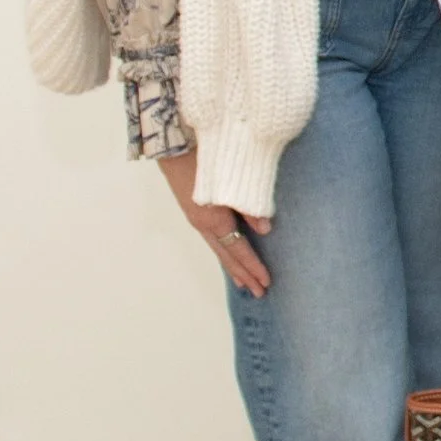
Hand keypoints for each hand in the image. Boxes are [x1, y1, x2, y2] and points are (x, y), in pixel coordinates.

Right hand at [156, 149, 271, 298]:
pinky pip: (212, 239)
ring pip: (218, 249)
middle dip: (244, 275)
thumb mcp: (233, 185)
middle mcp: (203, 225)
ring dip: (233, 266)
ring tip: (244, 283)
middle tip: (259, 293)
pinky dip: (224, 252)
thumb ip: (250, 208)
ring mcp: (196, 219)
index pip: (239, 250)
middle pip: (227, 256)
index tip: (266, 282)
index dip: (253, 267)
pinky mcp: (194, 212)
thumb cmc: (206, 163)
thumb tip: (266, 229)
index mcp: (214, 221)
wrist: (175, 147)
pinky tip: (229, 255)